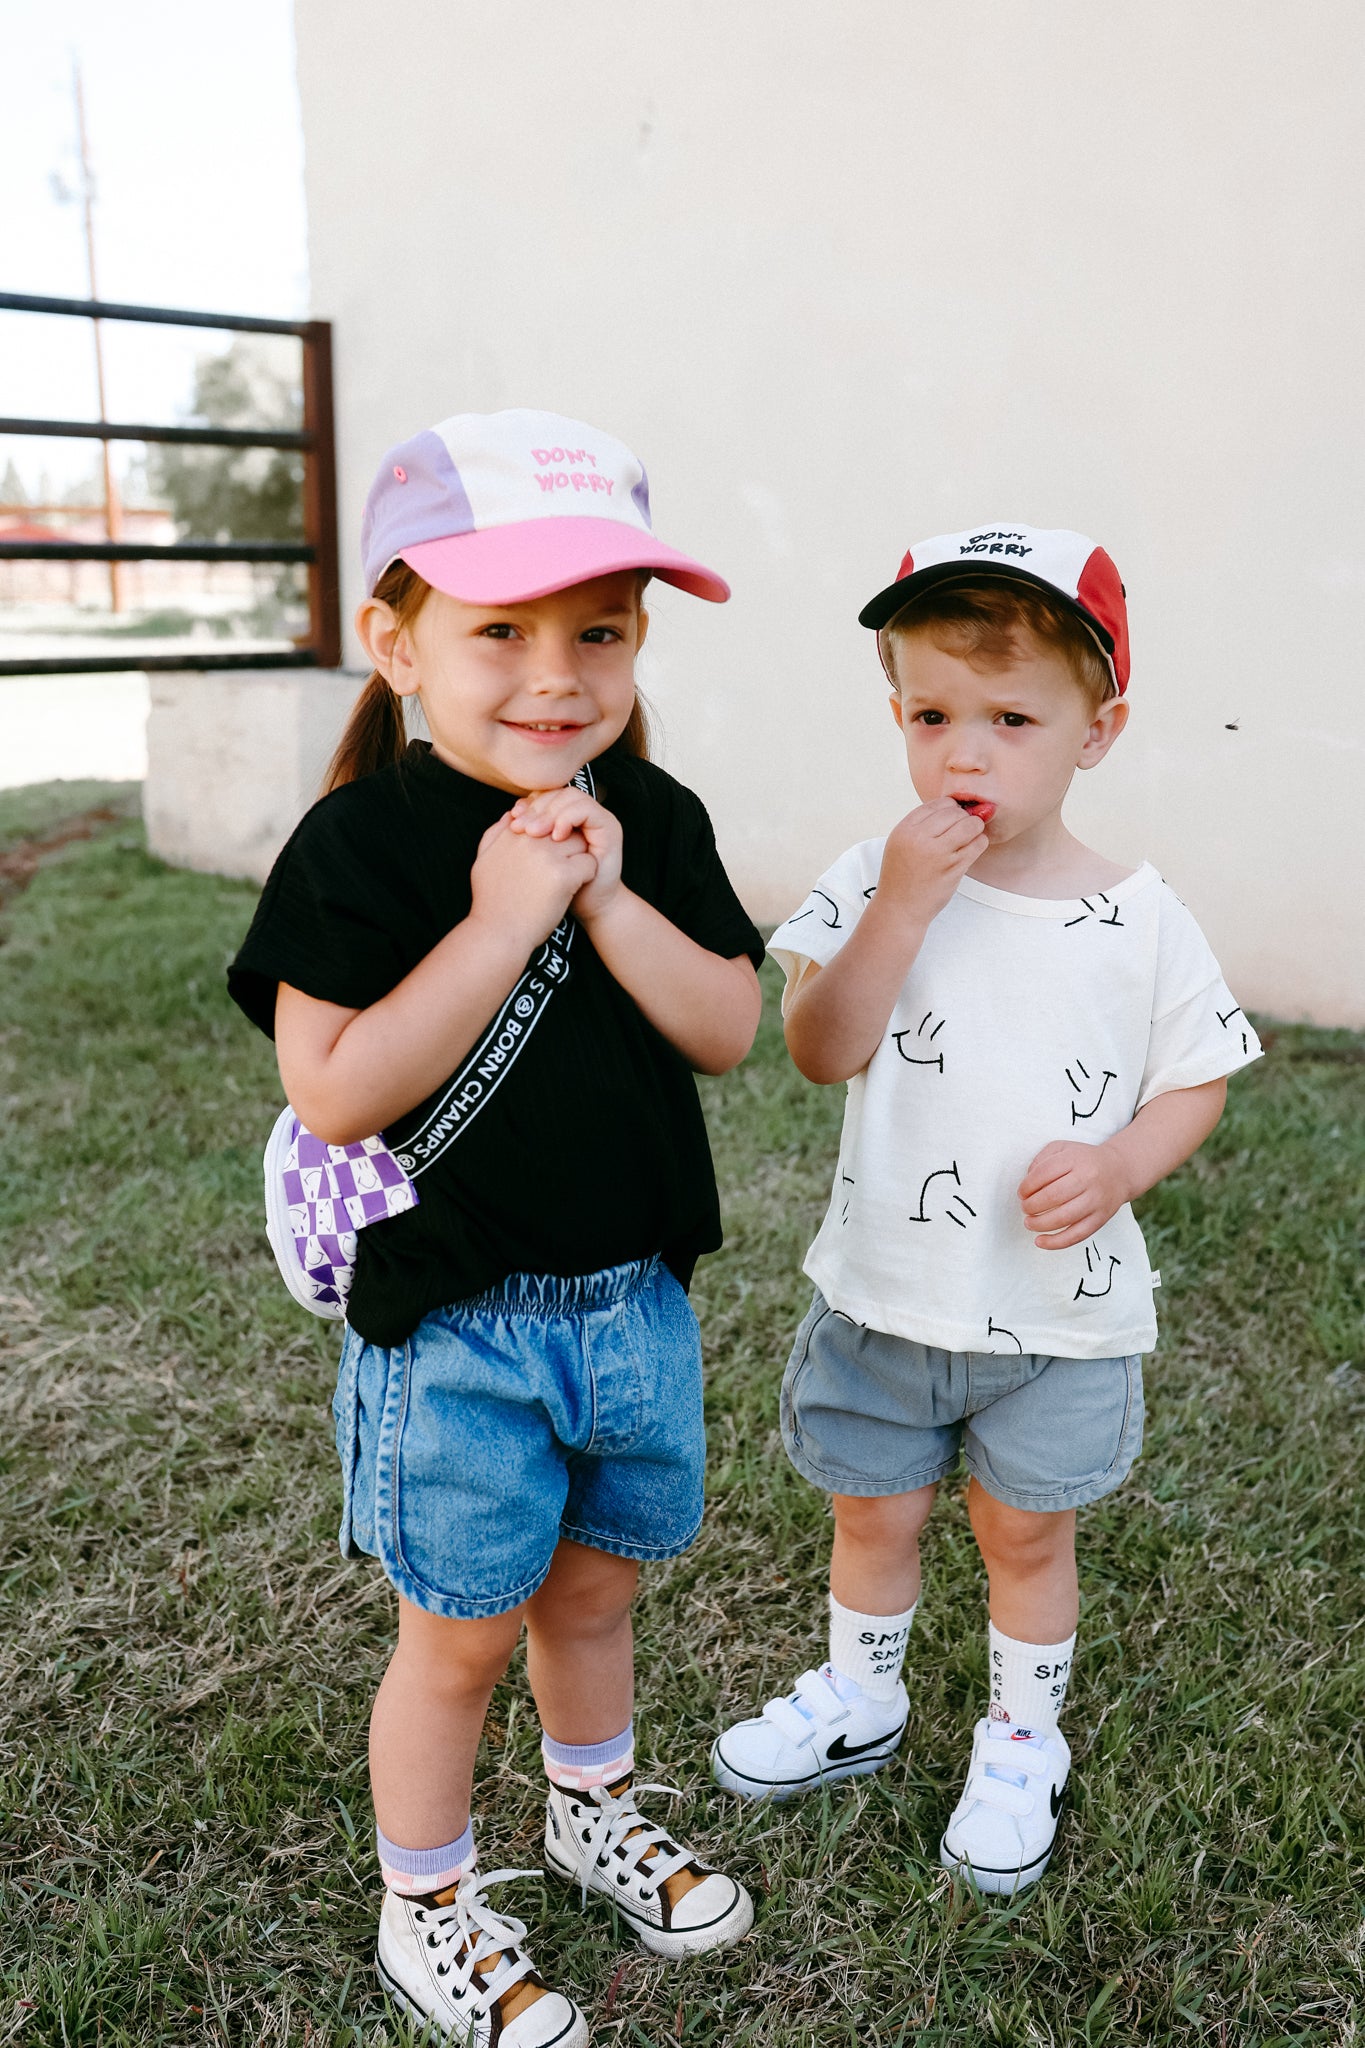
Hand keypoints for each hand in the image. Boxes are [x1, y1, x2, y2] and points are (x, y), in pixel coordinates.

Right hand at [468, 810, 596, 951]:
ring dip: (579, 858)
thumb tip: (512, 815)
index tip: (550, 854)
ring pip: (580, 843)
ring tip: (570, 878)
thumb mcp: (483, 860)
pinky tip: (575, 888)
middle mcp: (529, 839)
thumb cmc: (491, 902)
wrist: (498, 934)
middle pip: (564, 826)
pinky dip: (587, 876)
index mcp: (512, 833)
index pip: (543, 816)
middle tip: (565, 865)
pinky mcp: (563, 875)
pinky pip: (589, 863)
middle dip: (568, 843)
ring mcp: (547, 856)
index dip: (551, 834)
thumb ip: (496, 833)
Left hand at [509, 786, 623, 921]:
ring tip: (536, 833)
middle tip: (521, 827)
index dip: (529, 803)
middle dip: (536, 808)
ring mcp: (597, 819)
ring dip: (551, 812)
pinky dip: (569, 818)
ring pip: (571, 796)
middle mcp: (581, 815)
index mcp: (563, 818)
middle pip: (556, 792)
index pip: (544, 795)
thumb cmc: (556, 889)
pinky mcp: (610, 828)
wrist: (589, 908)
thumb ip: (521, 839)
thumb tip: (507, 815)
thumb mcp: (532, 861)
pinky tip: (557, 837)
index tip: (513, 820)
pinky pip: (587, 809)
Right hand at [876, 798, 987, 925]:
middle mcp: (920, 839)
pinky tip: (972, 848)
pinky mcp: (954, 868)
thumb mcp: (900, 843)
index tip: (953, 817)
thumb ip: (922, 825)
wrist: (900, 908)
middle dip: (963, 818)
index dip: (949, 808)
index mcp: (905, 830)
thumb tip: (956, 808)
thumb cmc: (901, 876)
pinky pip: (978, 844)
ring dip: (975, 828)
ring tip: (969, 837)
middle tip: (962, 830)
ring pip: (970, 825)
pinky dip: (980, 842)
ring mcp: (938, 854)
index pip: (936, 804)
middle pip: (954, 812)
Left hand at [1018, 1139, 1131, 1249]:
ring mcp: (1096, 1200)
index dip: (1027, 1186)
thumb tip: (1027, 1183)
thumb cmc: (1083, 1161)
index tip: (1022, 1193)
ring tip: (1029, 1223)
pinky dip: (1056, 1242)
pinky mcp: (1100, 1218)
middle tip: (1025, 1208)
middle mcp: (1088, 1179)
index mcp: (1075, 1159)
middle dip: (1032, 1205)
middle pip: (1053, 1196)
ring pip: (1064, 1218)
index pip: (1044, 1173)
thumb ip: (1042, 1159)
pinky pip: (1077, 1235)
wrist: (1120, 1171)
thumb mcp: (1063, 1148)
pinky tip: (1040, 1241)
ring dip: (1040, 1224)